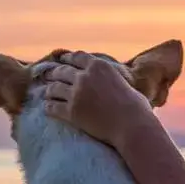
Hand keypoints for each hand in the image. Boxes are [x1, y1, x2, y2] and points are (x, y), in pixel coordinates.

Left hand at [39, 53, 153, 147]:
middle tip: (50, 77)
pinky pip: (52, 107)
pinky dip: (49, 107)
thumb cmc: (136, 108)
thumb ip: (113, 79)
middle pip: (61, 71)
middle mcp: (84, 77)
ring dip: (49, 90)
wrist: (132, 126)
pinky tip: (48, 108)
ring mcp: (76, 94)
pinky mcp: (71, 111)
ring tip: (47, 93)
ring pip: (53, 88)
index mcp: (99, 66)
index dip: (68, 58)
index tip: (62, 60)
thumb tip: (116, 83)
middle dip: (54, 74)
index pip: (77, 57)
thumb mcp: (125, 83)